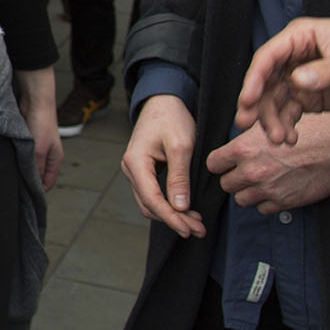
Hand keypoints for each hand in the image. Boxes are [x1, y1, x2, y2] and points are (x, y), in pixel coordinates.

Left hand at [15, 66, 61, 190]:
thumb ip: (36, 168)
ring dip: (20, 169)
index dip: (38, 191)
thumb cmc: (42, 124)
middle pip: (38, 175)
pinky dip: (16, 159)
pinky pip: (22, 155)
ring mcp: (38, 149)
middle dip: (27, 181)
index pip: (48, 183)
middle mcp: (48, 156)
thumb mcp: (39, 150)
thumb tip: (33, 184)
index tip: (24, 198)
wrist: (35, 101)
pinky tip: (7, 162)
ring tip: (9, 177)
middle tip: (14, 189)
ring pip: (28, 165)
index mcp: (55, 160)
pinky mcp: (28, 141)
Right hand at [122, 95, 202, 237]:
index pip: (152, 200)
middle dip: (174, 220)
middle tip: (199, 229)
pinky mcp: (144, 171)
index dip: (171, 218)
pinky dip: (169, 205)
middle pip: (150, 206)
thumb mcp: (180, 146)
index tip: (189, 229)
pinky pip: (153, 194)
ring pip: (151, 203)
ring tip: (196, 223)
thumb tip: (180, 207)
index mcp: (135, 163)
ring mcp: (136, 171)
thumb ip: (179, 177)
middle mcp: (130, 169)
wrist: (163, 100)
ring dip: (172, 215)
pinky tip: (186, 210)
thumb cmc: (171, 117)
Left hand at [206, 111, 329, 214]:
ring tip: (263, 180)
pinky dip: (267, 201)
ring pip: (242, 199)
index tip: (227, 162)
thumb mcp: (272, 124)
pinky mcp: (283, 203)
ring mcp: (267, 189)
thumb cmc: (308, 128)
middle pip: (226, 184)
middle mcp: (252, 171)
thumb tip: (234, 149)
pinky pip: (263, 209)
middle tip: (248, 171)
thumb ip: (248, 139)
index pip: (213, 163)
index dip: (220, 163)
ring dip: (249, 191)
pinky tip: (277, 188)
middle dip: (235, 178)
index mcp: (244, 149)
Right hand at [235, 18, 329, 145]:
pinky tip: (290, 138)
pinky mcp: (308, 95)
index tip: (248, 100)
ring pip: (274, 100)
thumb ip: (327, 70)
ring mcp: (300, 77)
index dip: (254, 78)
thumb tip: (297, 81)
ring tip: (280, 139)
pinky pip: (289, 111)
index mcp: (301, 37)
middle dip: (256, 105)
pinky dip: (286, 125)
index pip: (268, 56)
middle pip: (265, 81)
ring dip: (272, 120)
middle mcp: (294, 56)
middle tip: (248, 125)